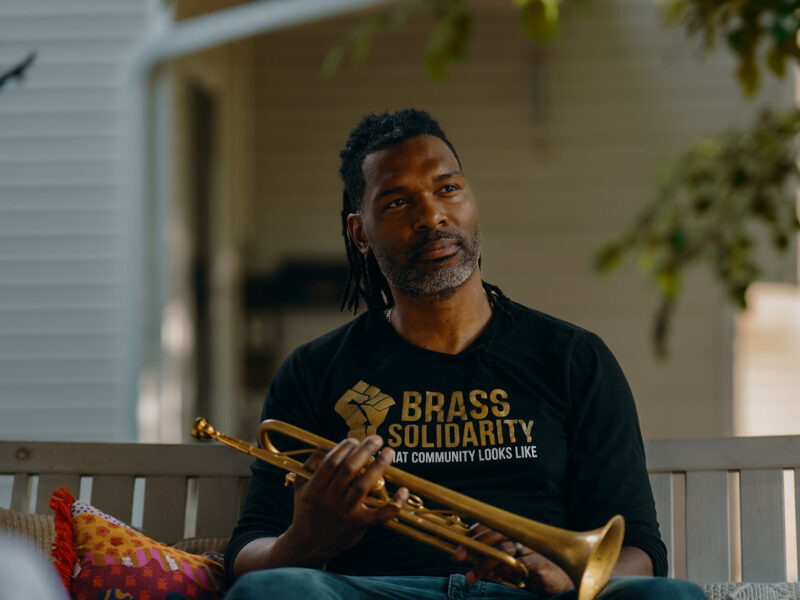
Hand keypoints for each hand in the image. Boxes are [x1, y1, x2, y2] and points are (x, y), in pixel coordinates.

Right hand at [281, 435, 408, 566]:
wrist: (308, 545)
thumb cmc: (306, 510)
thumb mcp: (301, 486)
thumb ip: (310, 465)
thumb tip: (328, 447)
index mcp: (314, 488)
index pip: (332, 462)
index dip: (345, 447)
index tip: (355, 440)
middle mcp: (329, 500)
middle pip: (349, 469)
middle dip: (365, 450)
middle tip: (377, 439)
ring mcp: (344, 513)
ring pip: (363, 486)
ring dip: (378, 466)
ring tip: (389, 452)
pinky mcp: (358, 525)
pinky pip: (379, 515)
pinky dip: (394, 504)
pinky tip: (403, 491)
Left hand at [453, 524, 573, 594]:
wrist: (565, 586)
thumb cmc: (537, 573)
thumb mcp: (513, 564)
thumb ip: (495, 558)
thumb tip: (468, 555)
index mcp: (518, 534)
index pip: (494, 525)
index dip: (476, 530)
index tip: (460, 540)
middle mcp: (525, 538)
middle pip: (496, 533)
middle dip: (475, 543)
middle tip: (458, 556)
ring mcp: (533, 551)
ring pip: (504, 549)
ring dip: (484, 563)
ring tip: (471, 576)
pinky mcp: (541, 566)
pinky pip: (518, 565)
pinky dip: (503, 570)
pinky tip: (494, 577)